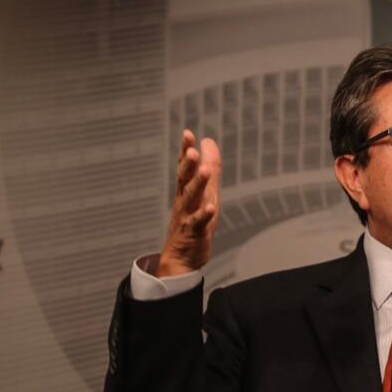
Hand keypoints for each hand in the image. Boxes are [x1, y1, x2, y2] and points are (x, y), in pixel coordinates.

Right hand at [157, 130, 221, 276]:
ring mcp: (188, 216)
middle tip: (191, 151)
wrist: (181, 258)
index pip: (184, 167)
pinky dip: (204, 215)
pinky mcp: (194, 233)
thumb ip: (209, 167)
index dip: (185, 150)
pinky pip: (198, 223)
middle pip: (184, 180)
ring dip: (197, 184)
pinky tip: (210, 207)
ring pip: (191, 199)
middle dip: (187, 165)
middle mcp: (184, 201)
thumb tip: (209, 142)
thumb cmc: (193, 221)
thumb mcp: (205, 191)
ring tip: (204, 171)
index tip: (187, 133)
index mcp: (185, 190)